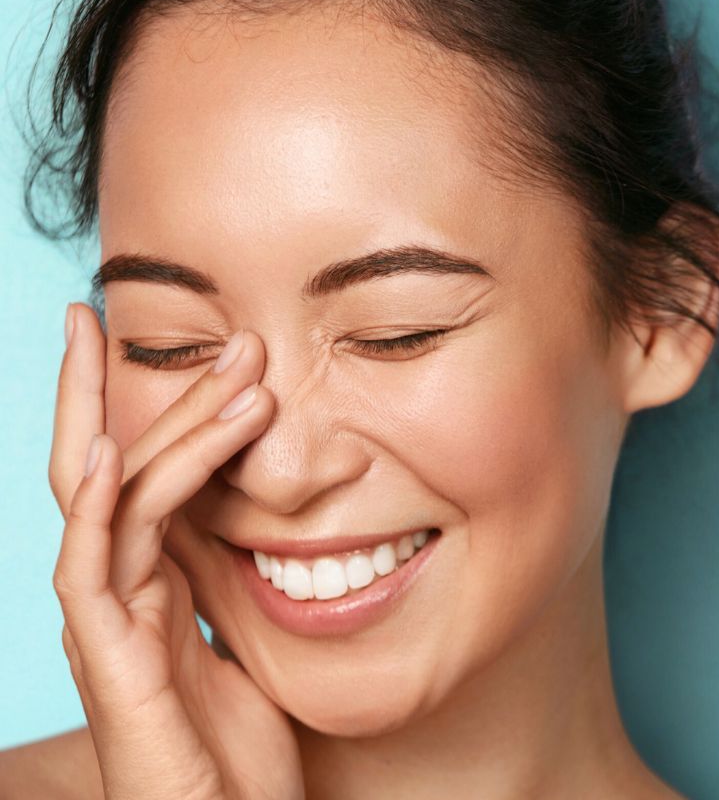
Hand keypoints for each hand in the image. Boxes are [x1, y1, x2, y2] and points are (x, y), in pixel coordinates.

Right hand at [49, 303, 303, 799]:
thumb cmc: (241, 753)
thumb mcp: (247, 637)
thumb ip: (234, 575)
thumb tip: (268, 512)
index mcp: (150, 582)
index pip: (137, 472)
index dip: (144, 402)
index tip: (171, 336)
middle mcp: (117, 592)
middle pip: (111, 466)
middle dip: (141, 390)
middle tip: (190, 325)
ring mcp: (105, 623)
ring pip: (116, 498)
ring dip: (171, 428)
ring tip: (238, 374)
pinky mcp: (108, 662)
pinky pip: (92, 567)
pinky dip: (99, 505)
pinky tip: (113, 450)